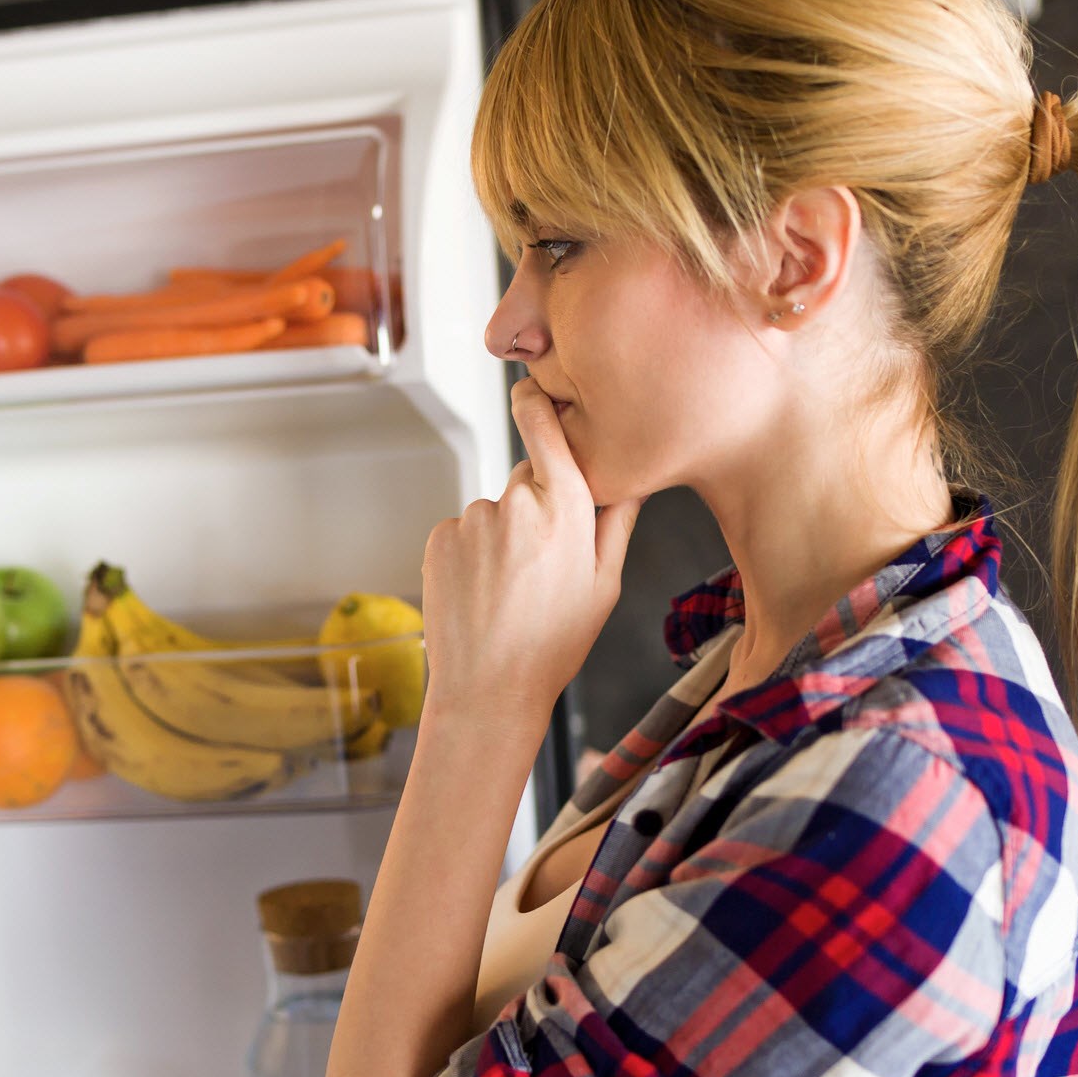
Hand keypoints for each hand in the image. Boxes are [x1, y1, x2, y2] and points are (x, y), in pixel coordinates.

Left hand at [419, 377, 644, 734]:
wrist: (487, 689)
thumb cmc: (554, 643)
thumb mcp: (605, 585)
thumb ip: (619, 520)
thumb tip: (636, 473)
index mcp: (567, 512)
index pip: (548, 432)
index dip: (538, 405)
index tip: (532, 387)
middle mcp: (516, 505)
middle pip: (529, 479)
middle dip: (537, 505)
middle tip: (541, 564)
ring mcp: (472, 520)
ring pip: (495, 511)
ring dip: (502, 536)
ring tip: (510, 589)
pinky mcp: (441, 537)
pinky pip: (464, 531)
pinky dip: (472, 553)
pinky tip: (483, 591)